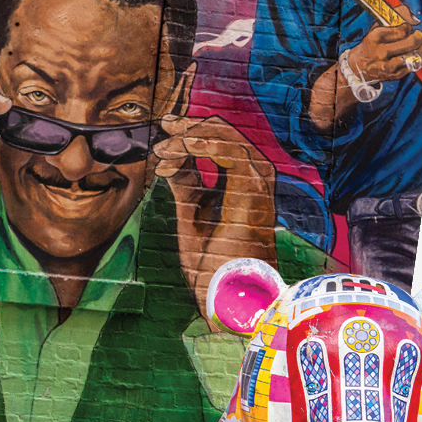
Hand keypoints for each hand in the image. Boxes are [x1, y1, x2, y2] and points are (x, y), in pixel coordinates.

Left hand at [154, 116, 277, 325]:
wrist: (228, 295)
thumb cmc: (214, 264)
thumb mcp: (191, 213)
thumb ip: (186, 184)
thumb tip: (170, 160)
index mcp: (244, 184)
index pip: (222, 142)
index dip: (192, 131)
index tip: (165, 134)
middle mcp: (256, 179)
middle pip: (225, 132)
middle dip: (189, 126)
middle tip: (163, 130)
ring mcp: (258, 182)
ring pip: (227, 135)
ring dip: (190, 136)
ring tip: (163, 149)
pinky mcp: (254, 188)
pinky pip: (230, 150)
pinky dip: (199, 145)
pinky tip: (177, 153)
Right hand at [346, 11, 421, 86]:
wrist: (359, 68)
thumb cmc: (372, 44)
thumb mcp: (377, 27)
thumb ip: (396, 17)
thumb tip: (415, 18)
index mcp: (375, 37)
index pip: (401, 30)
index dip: (409, 26)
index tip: (408, 26)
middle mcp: (381, 52)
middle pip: (411, 43)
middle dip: (420, 36)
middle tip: (419, 34)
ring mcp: (389, 66)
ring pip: (415, 56)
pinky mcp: (396, 75)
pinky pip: (415, 66)